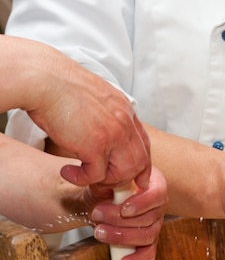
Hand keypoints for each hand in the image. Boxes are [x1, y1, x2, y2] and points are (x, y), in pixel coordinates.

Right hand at [25, 43, 150, 188]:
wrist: (44, 78)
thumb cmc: (59, 86)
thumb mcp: (95, 97)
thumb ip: (106, 113)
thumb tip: (101, 129)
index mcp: (125, 110)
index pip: (144, 144)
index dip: (142, 165)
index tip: (138, 179)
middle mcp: (124, 122)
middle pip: (139, 162)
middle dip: (124, 177)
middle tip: (102, 181)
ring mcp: (113, 134)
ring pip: (123, 172)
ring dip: (104, 180)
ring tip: (84, 175)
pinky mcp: (94, 145)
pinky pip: (96, 174)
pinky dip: (81, 179)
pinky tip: (67, 171)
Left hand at [85, 168, 167, 259]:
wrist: (104, 196)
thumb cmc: (110, 184)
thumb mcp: (110, 176)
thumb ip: (110, 179)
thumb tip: (104, 180)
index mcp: (156, 186)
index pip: (157, 196)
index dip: (142, 204)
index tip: (124, 209)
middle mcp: (159, 207)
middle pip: (149, 219)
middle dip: (120, 221)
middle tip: (97, 215)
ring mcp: (155, 225)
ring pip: (146, 236)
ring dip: (121, 237)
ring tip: (98, 232)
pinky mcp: (148, 241)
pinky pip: (149, 253)